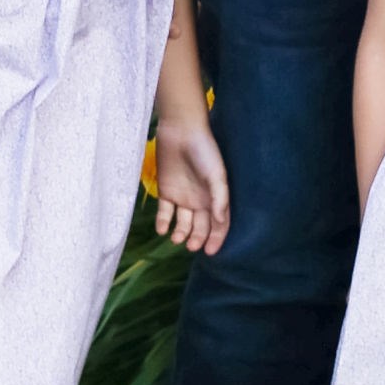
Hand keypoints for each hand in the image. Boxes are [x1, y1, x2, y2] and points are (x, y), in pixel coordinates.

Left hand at [151, 110, 231, 255]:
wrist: (181, 131)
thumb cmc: (204, 151)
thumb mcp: (216, 175)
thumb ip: (220, 198)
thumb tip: (221, 221)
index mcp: (215, 197)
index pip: (219, 223)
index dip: (217, 238)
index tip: (210, 252)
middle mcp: (200, 200)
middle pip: (201, 227)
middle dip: (198, 239)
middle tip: (192, 246)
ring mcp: (183, 196)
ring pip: (183, 223)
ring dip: (181, 234)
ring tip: (176, 239)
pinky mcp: (166, 191)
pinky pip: (165, 213)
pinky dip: (163, 223)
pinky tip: (163, 229)